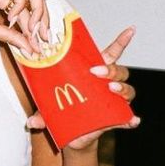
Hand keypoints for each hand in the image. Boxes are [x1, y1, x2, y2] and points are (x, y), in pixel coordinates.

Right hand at [0, 0, 49, 52]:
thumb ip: (12, 37)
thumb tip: (30, 49)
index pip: (31, 6)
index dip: (40, 23)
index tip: (41, 42)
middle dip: (43, 16)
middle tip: (41, 35)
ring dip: (35, 9)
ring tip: (28, 28)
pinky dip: (20, 3)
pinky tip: (11, 17)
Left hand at [27, 26, 140, 148]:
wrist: (72, 135)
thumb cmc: (65, 111)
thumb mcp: (51, 108)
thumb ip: (42, 113)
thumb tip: (31, 122)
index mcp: (94, 73)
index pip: (111, 54)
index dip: (121, 41)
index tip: (130, 30)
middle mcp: (108, 85)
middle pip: (119, 71)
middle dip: (111, 69)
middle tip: (97, 72)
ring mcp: (114, 101)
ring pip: (127, 90)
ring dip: (122, 88)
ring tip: (112, 89)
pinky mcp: (115, 119)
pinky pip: (127, 118)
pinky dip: (131, 119)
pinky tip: (133, 120)